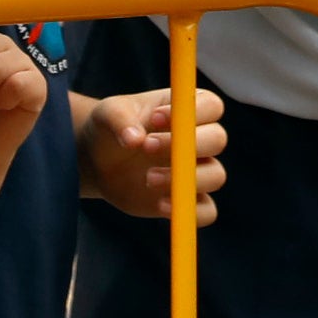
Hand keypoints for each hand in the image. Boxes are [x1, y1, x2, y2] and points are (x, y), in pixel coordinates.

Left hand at [76, 85, 230, 223]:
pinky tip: (161, 205)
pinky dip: (191, 212)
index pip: (211, 106)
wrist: (99, 161)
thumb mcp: (107, 114)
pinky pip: (207, 211)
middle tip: (148, 147)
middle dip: (188, 145)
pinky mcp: (187, 200)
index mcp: (186, 110)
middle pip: (218, 139)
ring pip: (216, 175)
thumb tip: (135, 139)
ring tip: (149, 178)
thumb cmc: (109, 128)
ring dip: (186, 179)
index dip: (192, 112)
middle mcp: (198, 139)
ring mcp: (196, 171)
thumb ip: (120, 120)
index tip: (155, 119)